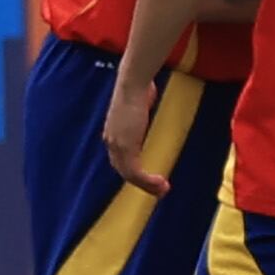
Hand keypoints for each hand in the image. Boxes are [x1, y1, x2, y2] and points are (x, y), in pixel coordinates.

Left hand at [102, 82, 172, 196]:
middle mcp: (111, 142)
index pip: (120, 160)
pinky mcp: (126, 147)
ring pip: (129, 175)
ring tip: (162, 191)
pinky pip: (135, 172)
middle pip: (122, 171)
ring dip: (147, 186)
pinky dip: (148, 181)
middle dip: (141, 184)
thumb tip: (149, 104)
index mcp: (113, 134)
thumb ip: (141, 113)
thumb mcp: (140, 105)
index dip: (134, 171)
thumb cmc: (139, 87)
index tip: (150, 177)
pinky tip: (161, 183)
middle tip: (158, 190)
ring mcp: (117, 146)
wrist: (133, 83)